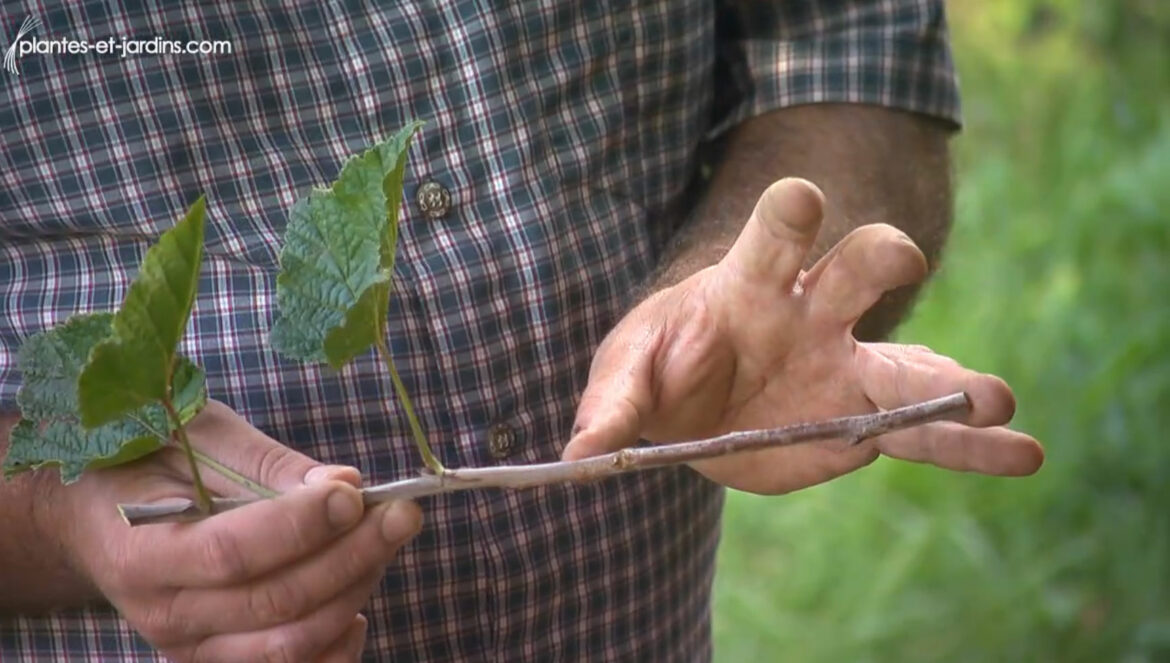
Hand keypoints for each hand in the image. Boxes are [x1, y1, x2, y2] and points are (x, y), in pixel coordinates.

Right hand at [57, 400, 420, 661]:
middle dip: (352, 554)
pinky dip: (339, 646)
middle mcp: (163, 615)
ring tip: (386, 538)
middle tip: (400, 511)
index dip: (300, 526)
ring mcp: (193, 650)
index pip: (231, 553)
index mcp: (141, 551)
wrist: (97, 516)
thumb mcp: (198, 439)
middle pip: (275, 602)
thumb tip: (346, 483)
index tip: (353, 492)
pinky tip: (359, 601)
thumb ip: (271, 466)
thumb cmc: (151, 463)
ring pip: (292, 644)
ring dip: (355, 589)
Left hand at [563, 178, 1042, 493]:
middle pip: (856, 267)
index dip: (787, 214)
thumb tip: (581, 452)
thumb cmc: (664, 366)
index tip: (801, 202)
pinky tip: (1020, 452)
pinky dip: (968, 446)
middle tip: (895, 263)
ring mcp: (845, 366)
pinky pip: (921, 434)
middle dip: (874, 259)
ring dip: (952, 379)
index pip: (773, 232)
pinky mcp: (860, 422)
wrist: (698, 404)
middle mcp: (811, 312)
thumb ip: (611, 403)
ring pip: (908, 362)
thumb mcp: (627, 373)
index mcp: (750, 282)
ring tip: (997, 399)